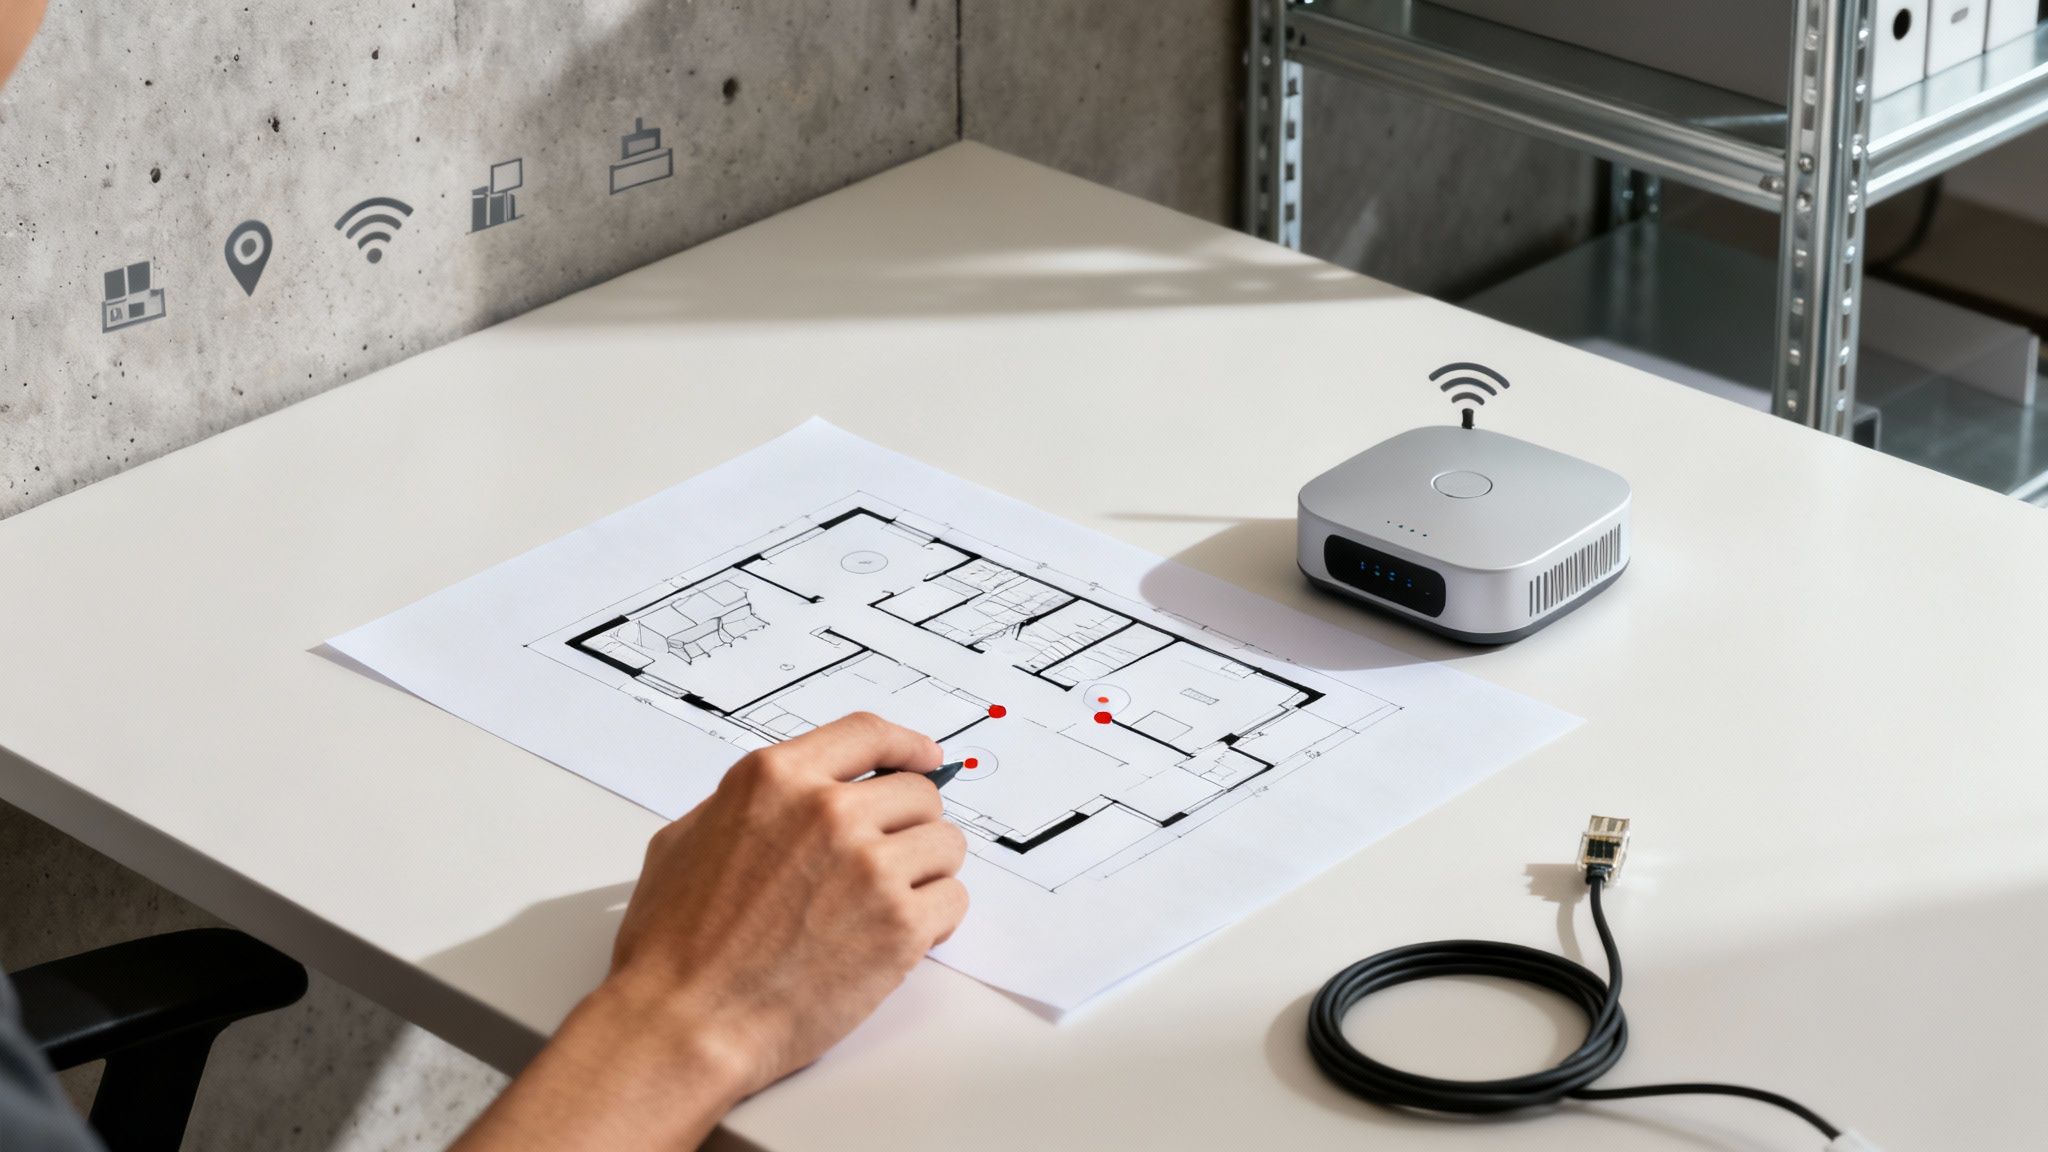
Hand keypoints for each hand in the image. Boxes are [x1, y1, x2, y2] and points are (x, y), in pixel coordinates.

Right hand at [450, 713, 969, 1151]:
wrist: (684, 1023)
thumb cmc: (673, 948)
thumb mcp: (686, 839)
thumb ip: (745, 805)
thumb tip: (788, 797)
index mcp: (776, 779)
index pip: (868, 734)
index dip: (907, 745)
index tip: (925, 757)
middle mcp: (828, 811)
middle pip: (918, 793)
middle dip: (909, 826)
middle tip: (889, 861)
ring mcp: (869, 866)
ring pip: (945, 844)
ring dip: (926, 873)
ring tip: (888, 904)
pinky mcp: (899, 924)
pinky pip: (953, 900)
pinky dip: (937, 920)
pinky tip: (901, 937)